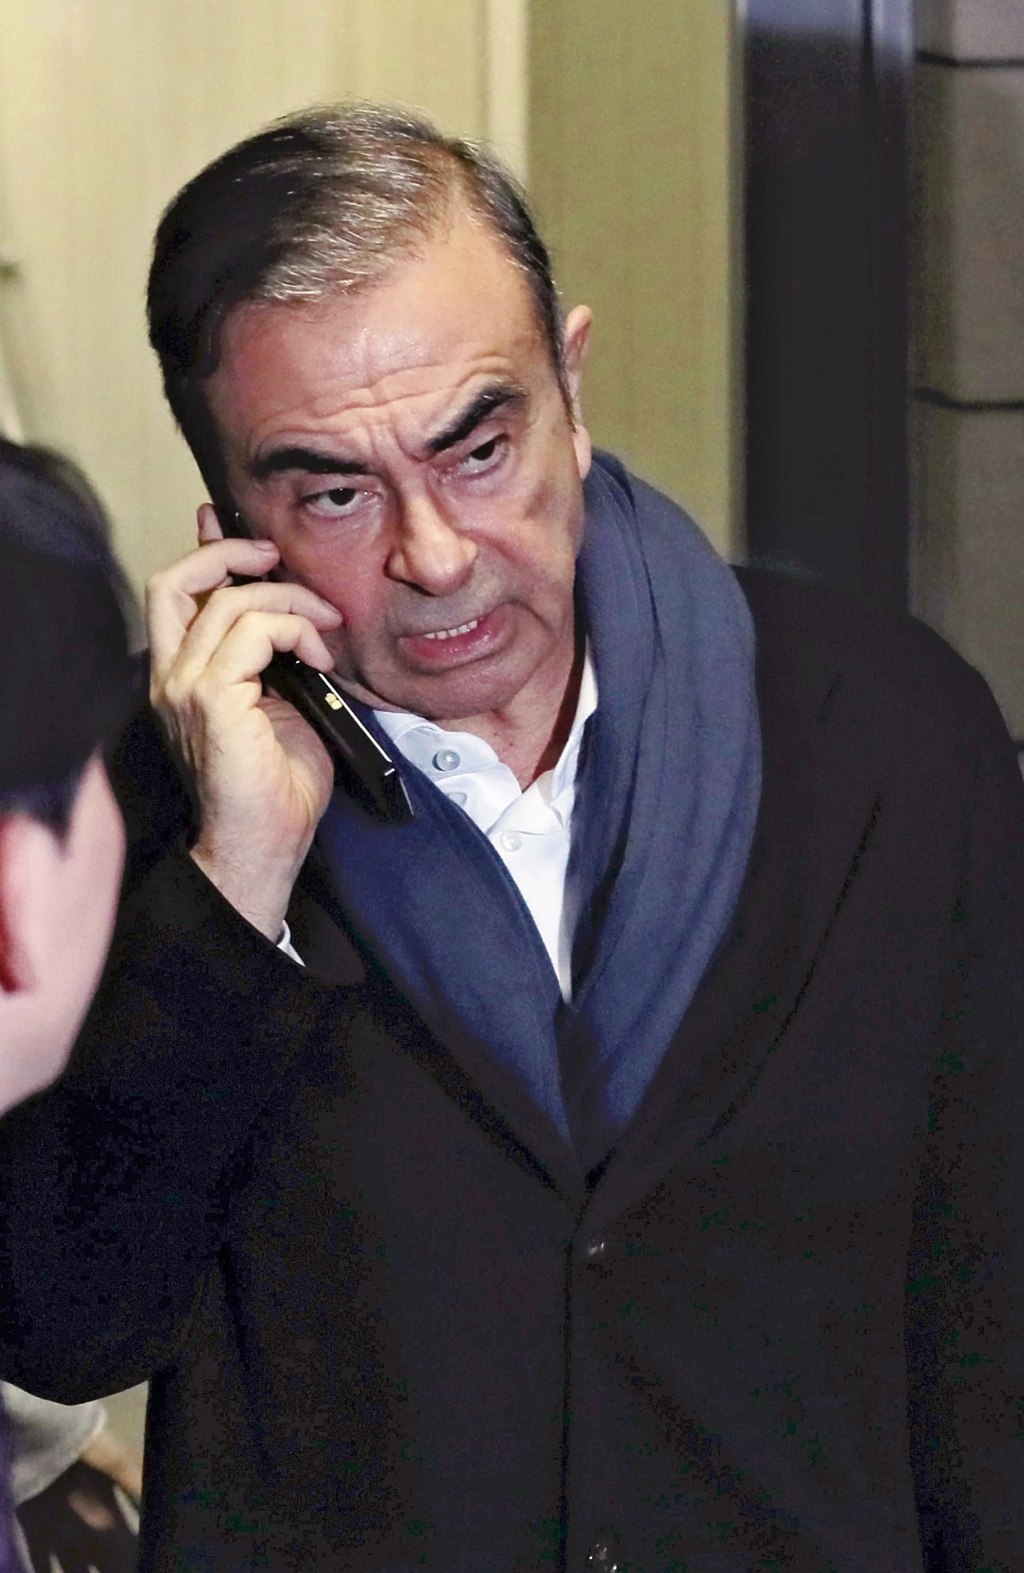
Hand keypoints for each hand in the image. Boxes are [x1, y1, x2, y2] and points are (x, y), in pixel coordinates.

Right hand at [147, 508, 343, 937]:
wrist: (261, 851)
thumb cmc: (277, 792)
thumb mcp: (282, 707)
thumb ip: (277, 660)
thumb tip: (301, 620)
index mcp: (180, 678)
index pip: (175, 594)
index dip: (206, 552)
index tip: (248, 538)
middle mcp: (170, 678)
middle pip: (176, 580)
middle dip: (229, 551)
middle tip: (277, 556)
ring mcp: (185, 688)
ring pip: (228, 600)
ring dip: (288, 599)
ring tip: (326, 624)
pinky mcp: (212, 700)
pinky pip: (254, 631)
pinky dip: (295, 630)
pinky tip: (321, 656)